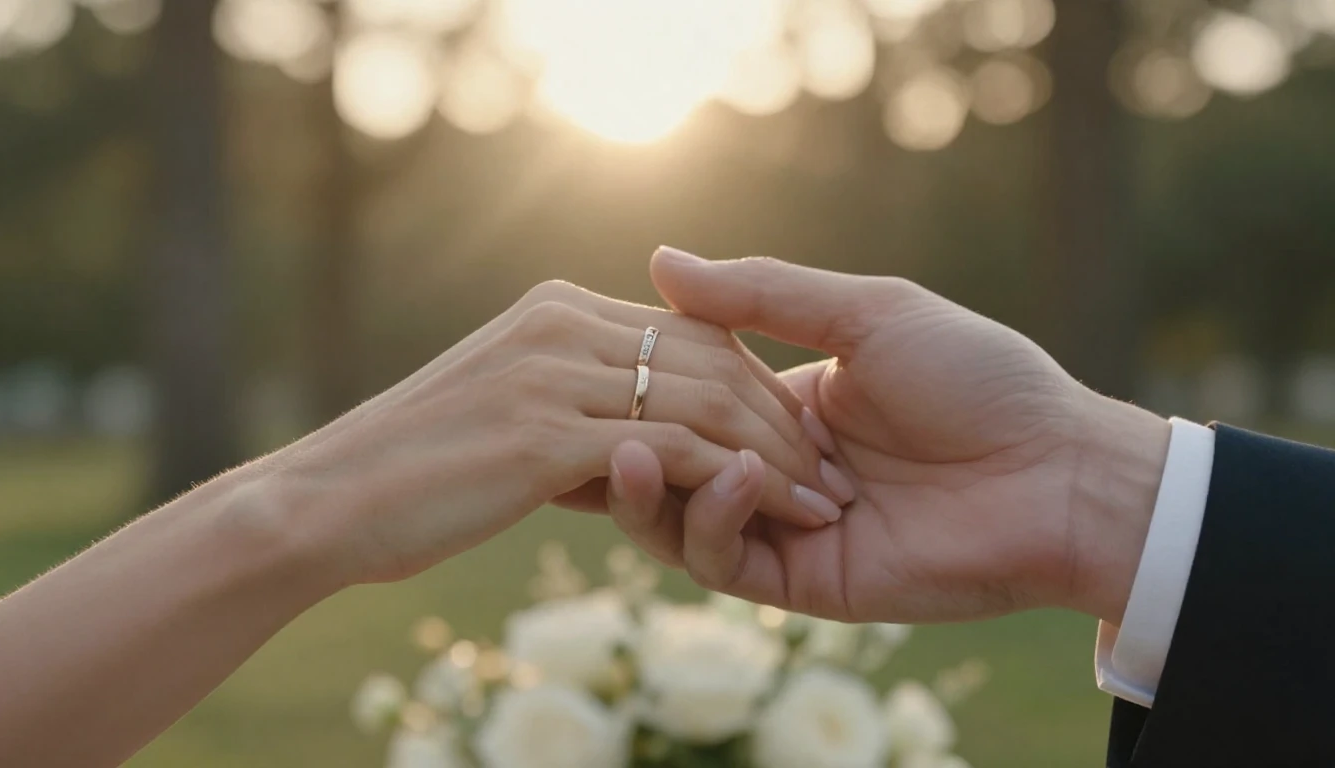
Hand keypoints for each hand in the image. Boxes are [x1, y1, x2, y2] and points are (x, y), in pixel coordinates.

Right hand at [252, 280, 850, 586]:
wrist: (323, 503)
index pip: (688, 332)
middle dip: (782, 416)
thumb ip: (571, 408)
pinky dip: (741, 482)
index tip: (798, 435)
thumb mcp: (501, 416)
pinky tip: (779, 517)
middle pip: (711, 357)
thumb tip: (630, 443)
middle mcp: (562, 326)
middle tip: (832, 470)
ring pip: (705, 399)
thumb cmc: (410, 473)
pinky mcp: (548, 434)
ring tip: (826, 500)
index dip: (754, 384)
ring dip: (776, 453)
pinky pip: (676, 449)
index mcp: (555, 312)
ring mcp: (555, 375)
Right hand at [608, 249, 1170, 624]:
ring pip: (677, 520)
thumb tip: (659, 259)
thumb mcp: (865, 312)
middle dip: (624, 436)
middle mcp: (775, 466)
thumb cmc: (978, 379)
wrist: (1058, 471)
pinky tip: (734, 480)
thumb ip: (762, 293)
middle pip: (666, 460)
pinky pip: (724, 562)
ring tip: (630, 451)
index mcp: (787, 402)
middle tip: (580, 412)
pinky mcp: (802, 581)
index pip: (683, 395)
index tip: (596, 353)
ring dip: (647, 486)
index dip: (638, 380)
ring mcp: (784, 528)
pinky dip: (710, 522)